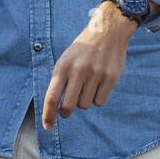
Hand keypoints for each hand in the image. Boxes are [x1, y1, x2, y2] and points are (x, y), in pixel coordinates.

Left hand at [41, 1, 135, 129]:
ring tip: (87, 86)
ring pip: (85, 105)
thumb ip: (61, 81)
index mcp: (64, 66)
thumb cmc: (83, 49)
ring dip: (84, 101)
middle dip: (66, 112)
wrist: (108, 31)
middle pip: (69, 106)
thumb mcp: (66, 59)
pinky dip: (97, 98)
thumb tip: (56, 108)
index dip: (48, 115)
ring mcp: (96, 74)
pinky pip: (100, 101)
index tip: (48, 127)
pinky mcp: (111, 77)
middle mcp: (79, 71)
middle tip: (67, 110)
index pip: (52, 97)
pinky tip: (98, 84)